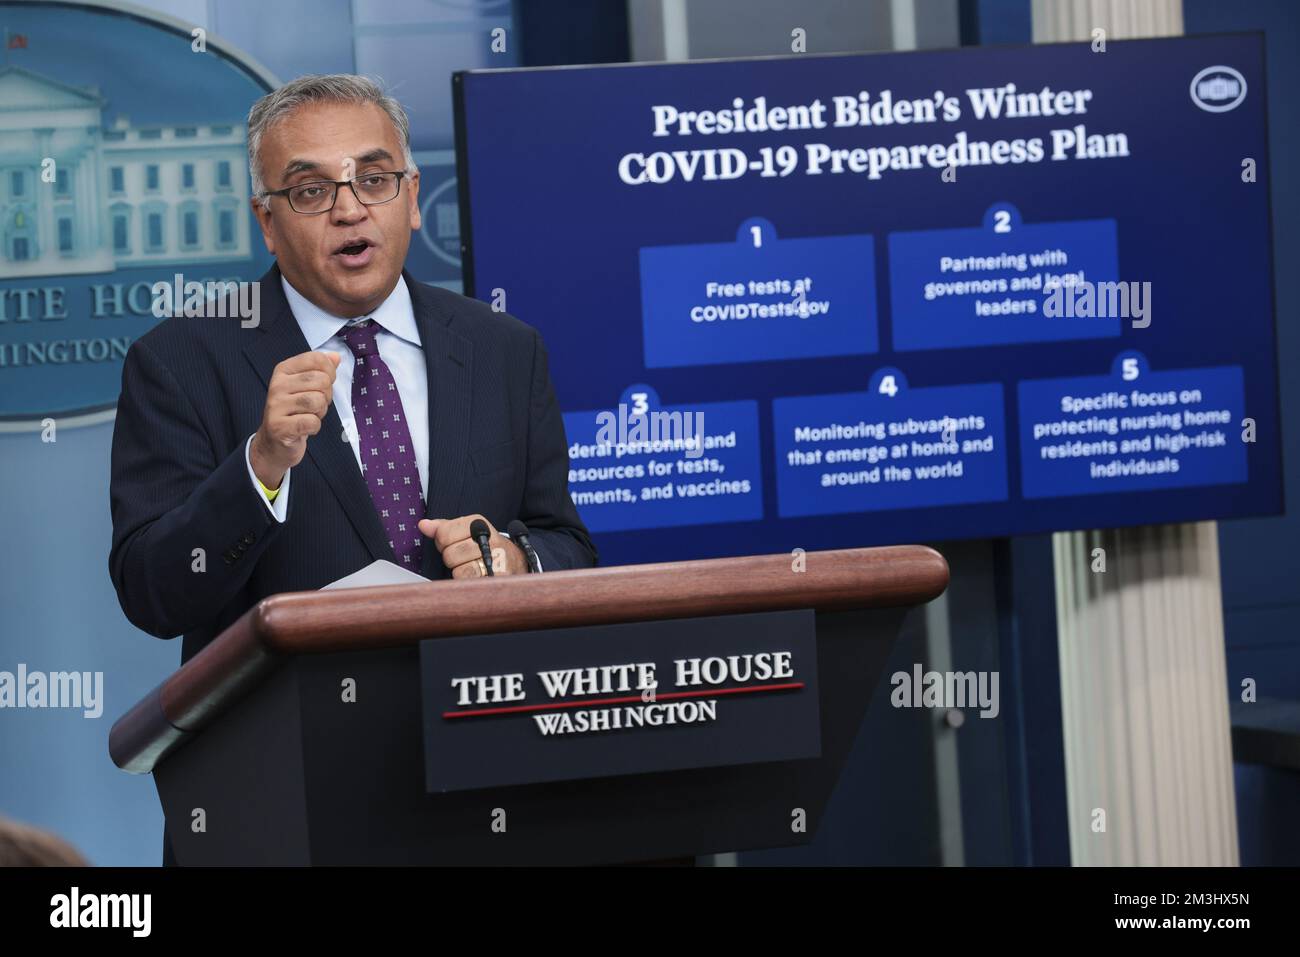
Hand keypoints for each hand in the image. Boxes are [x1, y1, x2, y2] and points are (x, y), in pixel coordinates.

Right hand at [250, 350, 340, 488]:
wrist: (274, 442)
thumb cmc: (294, 412)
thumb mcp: (306, 387)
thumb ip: (321, 370)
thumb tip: (335, 356)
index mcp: (283, 370)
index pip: (316, 359)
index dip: (330, 373)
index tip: (323, 385)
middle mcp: (277, 385)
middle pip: (321, 380)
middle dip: (326, 396)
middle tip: (314, 406)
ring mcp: (276, 406)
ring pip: (318, 401)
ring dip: (320, 412)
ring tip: (309, 415)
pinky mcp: (279, 426)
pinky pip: (312, 422)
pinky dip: (315, 427)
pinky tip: (304, 428)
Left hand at [418, 514, 526, 577]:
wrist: (518, 562)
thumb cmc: (486, 548)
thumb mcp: (466, 533)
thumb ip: (444, 529)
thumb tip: (423, 525)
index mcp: (479, 523)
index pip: (444, 533)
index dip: (443, 542)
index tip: (454, 544)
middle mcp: (490, 538)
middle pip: (450, 553)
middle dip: (452, 560)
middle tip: (465, 560)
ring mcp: (497, 559)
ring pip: (459, 571)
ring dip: (461, 574)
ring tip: (473, 569)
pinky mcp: (500, 577)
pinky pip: (471, 584)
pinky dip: (469, 585)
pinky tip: (478, 578)